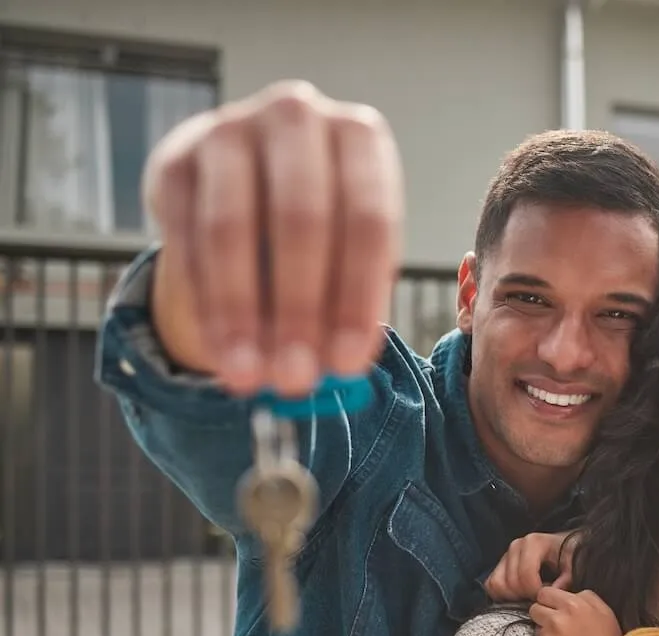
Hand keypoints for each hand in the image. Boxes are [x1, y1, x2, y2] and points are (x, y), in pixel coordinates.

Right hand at [143, 80, 403, 397]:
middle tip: (294, 378)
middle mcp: (296, 118)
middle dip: (298, 310)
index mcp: (360, 137)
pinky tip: (219, 350)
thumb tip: (338, 372)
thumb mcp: (351, 253)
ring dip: (241, 313)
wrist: (247, 181)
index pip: (367, 222)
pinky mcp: (174, 159)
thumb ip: (350, 303)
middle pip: (301, 221)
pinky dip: (204, 302)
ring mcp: (228, 130)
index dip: (356, 298)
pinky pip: (185, 237)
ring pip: (232, 229)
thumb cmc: (322, 225)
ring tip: (250, 376)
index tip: (346, 364)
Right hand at [485, 532, 577, 601]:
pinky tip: (519, 596)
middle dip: (526, 595)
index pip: (526, 574)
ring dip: (512, 596)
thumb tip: (553, 592)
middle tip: (540, 598)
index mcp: (533, 542)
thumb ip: (566, 578)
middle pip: (511, 582)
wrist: (563, 546)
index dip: (535, 591)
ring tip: (530, 596)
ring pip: (497, 584)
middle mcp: (516, 546)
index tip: (547, 597)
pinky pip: (491, 585)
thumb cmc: (568, 554)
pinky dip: (502, 595)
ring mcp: (506, 555)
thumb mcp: (573, 564)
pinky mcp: (499, 565)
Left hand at [531, 586, 621, 635]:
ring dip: (547, 632)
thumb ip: (584, 595)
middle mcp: (556, 620)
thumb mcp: (604, 610)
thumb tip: (570, 593)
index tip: (554, 605)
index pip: (544, 592)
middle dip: (544, 614)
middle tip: (557, 623)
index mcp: (571, 605)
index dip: (549, 599)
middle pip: (534, 609)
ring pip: (537, 629)